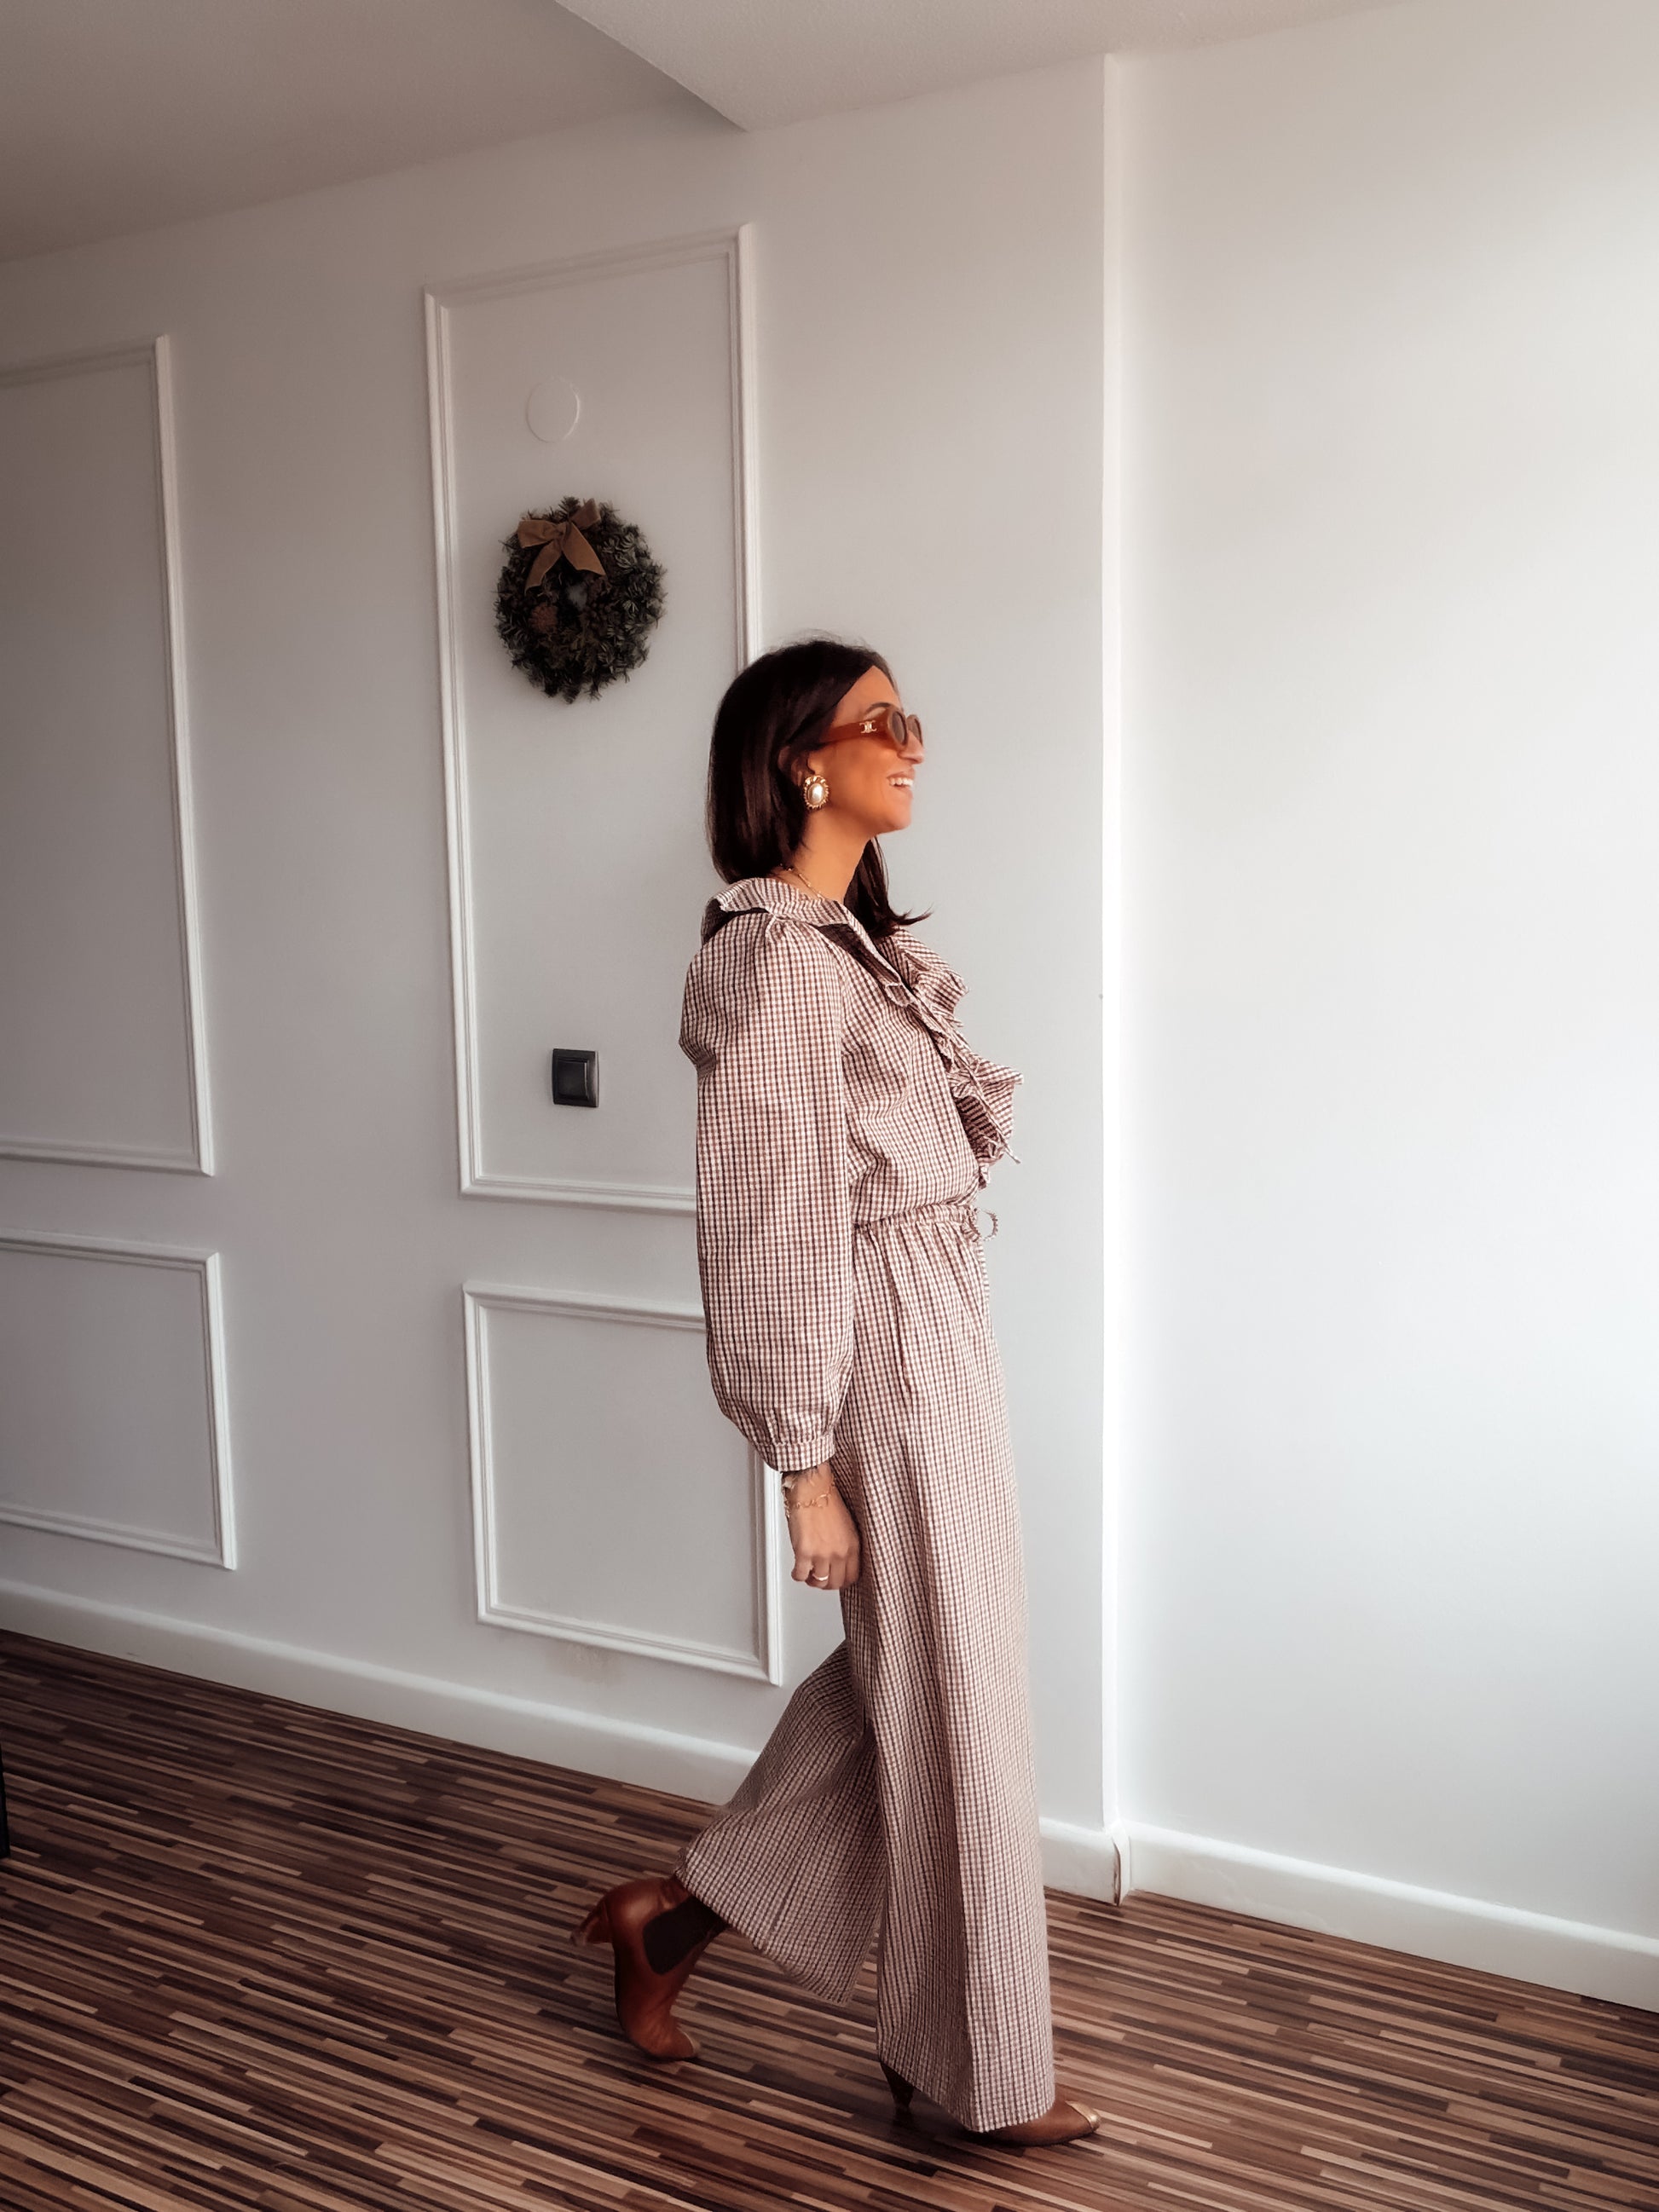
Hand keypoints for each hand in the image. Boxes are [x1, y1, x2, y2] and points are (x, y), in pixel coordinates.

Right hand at [785, 1465, 859, 1590]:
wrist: (812, 1486)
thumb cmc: (826, 1499)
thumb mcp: (846, 1525)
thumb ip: (845, 1545)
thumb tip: (838, 1560)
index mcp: (853, 1545)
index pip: (852, 1576)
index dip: (842, 1581)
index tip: (836, 1578)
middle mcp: (839, 1552)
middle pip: (836, 1583)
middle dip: (827, 1584)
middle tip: (819, 1578)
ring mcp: (822, 1554)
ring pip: (818, 1582)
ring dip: (811, 1580)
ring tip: (808, 1573)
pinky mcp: (804, 1552)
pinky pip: (800, 1575)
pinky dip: (797, 1575)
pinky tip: (797, 1568)